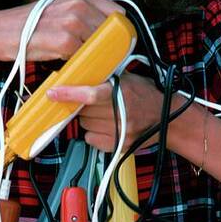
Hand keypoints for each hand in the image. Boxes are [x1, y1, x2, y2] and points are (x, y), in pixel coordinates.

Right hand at [0, 0, 122, 62]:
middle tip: (96, 54)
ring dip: (95, 54)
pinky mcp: (65, 41)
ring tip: (81, 58)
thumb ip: (90, 0)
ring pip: (99, 44)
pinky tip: (69, 61)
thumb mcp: (61, 3)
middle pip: (111, 32)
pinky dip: (80, 61)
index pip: (117, 13)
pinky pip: (84, 56)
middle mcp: (78, 4)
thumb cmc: (31, 21)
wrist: (2, 31)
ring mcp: (72, 22)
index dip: (116, 30)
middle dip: (108, 45)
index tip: (111, 40)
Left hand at [47, 72, 163, 151]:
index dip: (69, 94)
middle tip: (94, 103)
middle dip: (83, 106)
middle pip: (83, 111)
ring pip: (85, 125)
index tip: (52, 93)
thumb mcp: (128, 80)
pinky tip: (106, 127)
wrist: (168, 119)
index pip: (89, 94)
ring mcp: (119, 132)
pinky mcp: (118, 146)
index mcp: (121, 93)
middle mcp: (120, 114)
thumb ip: (105, 79)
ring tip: (104, 114)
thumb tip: (78, 75)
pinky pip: (91, 139)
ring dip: (89, 119)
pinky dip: (94, 134)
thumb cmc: (146, 96)